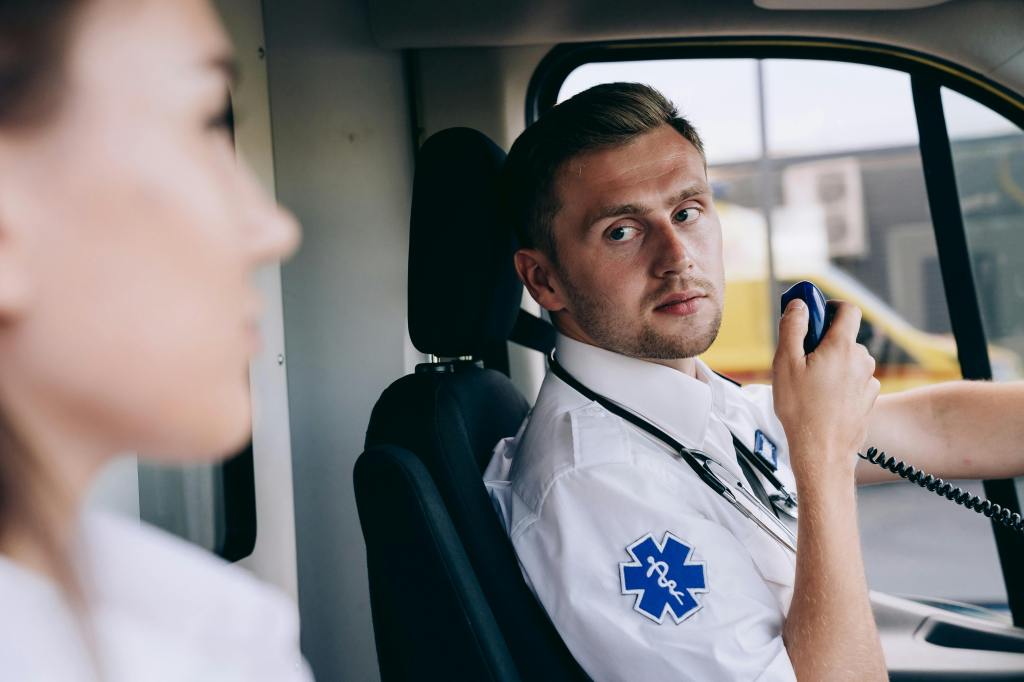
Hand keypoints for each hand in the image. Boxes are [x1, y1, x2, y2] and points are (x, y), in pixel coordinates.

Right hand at [772, 299, 879, 481]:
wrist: (822, 452)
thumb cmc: (801, 411)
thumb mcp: (785, 363)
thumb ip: (793, 328)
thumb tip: (799, 305)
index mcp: (842, 347)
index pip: (847, 309)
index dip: (829, 306)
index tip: (812, 313)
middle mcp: (861, 361)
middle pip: (843, 337)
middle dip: (822, 342)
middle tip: (799, 359)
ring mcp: (867, 381)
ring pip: (847, 360)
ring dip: (830, 364)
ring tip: (808, 385)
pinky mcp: (868, 399)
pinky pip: (853, 380)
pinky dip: (839, 383)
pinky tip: (822, 400)